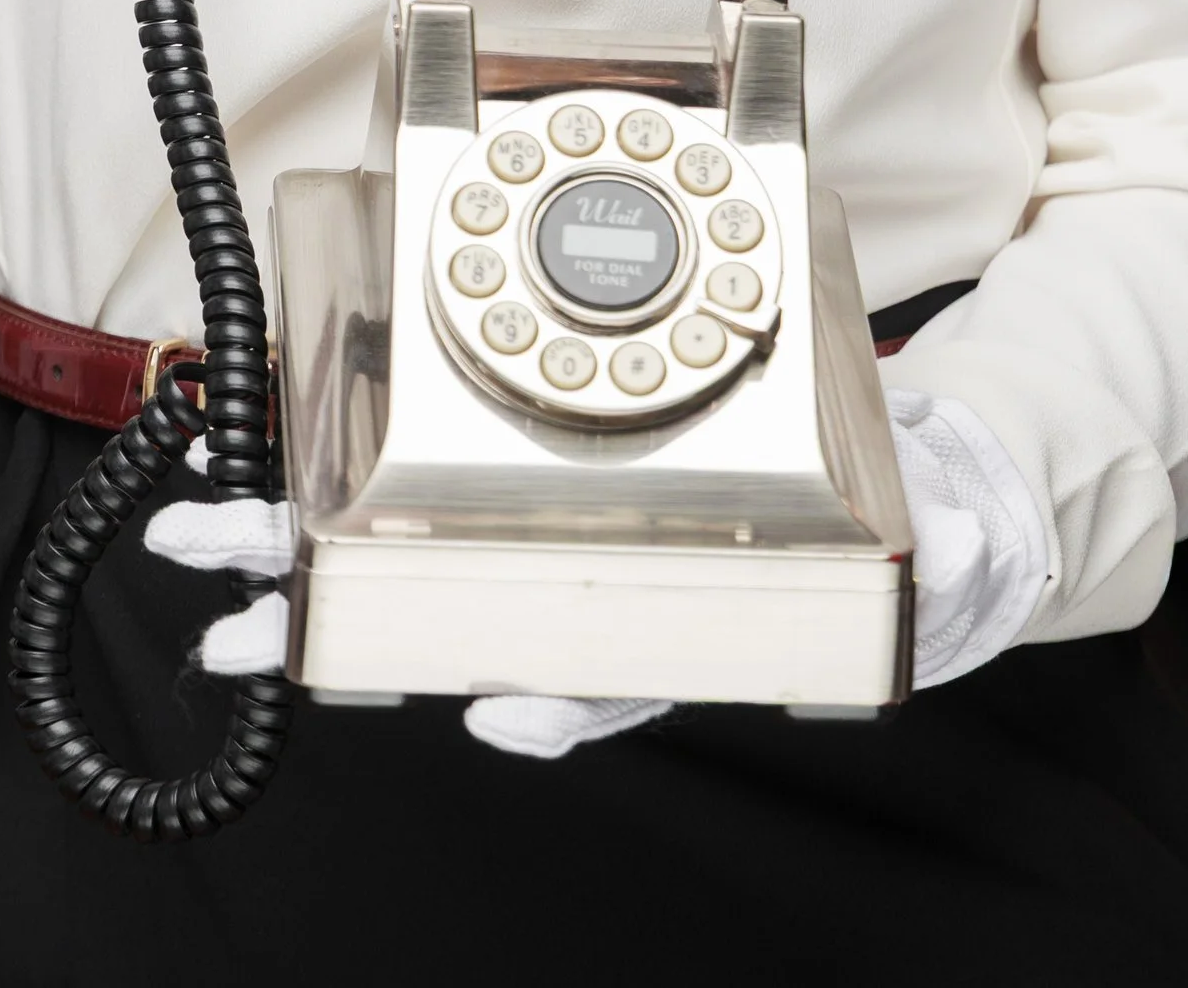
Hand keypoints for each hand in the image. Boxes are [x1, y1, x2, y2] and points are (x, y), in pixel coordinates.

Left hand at [149, 389, 1047, 738]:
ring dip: (299, 561)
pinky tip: (268, 486)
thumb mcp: (947, 533)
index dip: (552, 702)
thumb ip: (952, 536)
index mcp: (704, 614)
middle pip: (456, 627)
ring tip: (208, 552)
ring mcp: (562, 546)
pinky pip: (427, 505)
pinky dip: (338, 498)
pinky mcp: (537, 480)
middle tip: (238, 633)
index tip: (492, 706)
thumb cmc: (916, 522)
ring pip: (407, 570)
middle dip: (337, 630)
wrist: (922, 502)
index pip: (617, 676)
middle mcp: (612, 595)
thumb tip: (979, 539)